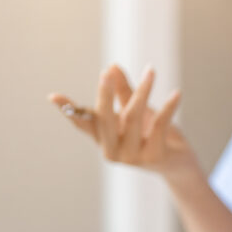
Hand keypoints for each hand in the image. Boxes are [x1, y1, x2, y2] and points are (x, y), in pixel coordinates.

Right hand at [48, 65, 199, 178]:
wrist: (179, 164)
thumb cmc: (154, 136)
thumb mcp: (138, 113)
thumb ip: (125, 93)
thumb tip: (112, 66)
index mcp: (104, 140)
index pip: (84, 123)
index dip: (69, 110)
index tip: (53, 96)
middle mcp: (114, 152)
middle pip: (106, 119)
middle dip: (106, 94)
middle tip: (107, 72)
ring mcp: (133, 158)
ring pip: (133, 118)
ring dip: (143, 91)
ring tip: (151, 71)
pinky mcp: (155, 157)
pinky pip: (159, 125)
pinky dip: (169, 107)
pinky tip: (177, 93)